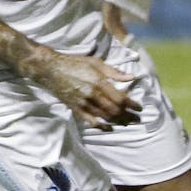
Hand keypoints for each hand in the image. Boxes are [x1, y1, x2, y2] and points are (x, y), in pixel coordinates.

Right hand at [22, 48, 140, 130]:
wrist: (50, 69)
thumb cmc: (74, 63)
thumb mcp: (96, 62)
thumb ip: (114, 72)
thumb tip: (131, 77)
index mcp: (99, 82)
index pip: (121, 98)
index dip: (132, 105)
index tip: (139, 108)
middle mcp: (93, 95)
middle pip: (115, 110)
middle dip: (128, 116)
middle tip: (137, 119)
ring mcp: (84, 103)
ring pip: (105, 117)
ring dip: (118, 121)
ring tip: (127, 123)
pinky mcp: (76, 108)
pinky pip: (91, 121)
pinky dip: (101, 126)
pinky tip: (109, 128)